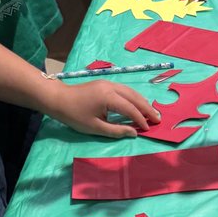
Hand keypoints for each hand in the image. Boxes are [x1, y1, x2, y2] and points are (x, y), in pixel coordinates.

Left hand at [42, 80, 160, 138]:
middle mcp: (111, 87)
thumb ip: (116, 130)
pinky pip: (125, 90)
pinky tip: (139, 105)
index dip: (140, 119)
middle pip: (135, 97)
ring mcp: (109, 83)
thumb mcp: (95, 127)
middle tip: (158, 119)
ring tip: (152, 113)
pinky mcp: (106, 84)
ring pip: (131, 91)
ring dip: (143, 102)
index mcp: (108, 97)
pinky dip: (134, 98)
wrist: (59, 99)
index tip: (148, 129)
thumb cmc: (75, 115)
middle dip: (147, 108)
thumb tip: (133, 132)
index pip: (130, 109)